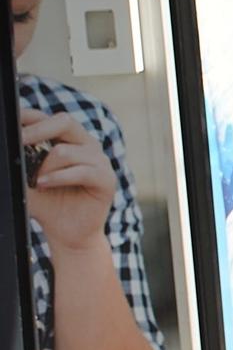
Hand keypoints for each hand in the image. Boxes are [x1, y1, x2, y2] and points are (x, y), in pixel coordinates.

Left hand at [20, 108, 115, 252]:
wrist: (67, 234)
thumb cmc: (47, 205)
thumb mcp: (27, 180)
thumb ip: (21, 163)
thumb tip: (7, 150)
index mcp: (69, 140)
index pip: (49, 118)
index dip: (30, 116)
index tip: (10, 121)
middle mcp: (86, 145)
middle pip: (65, 121)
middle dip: (37, 130)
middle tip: (18, 141)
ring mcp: (99, 161)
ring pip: (65, 151)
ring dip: (44, 167)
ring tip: (36, 182)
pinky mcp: (106, 180)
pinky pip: (80, 171)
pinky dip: (58, 178)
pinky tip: (44, 184)